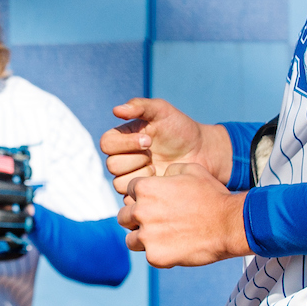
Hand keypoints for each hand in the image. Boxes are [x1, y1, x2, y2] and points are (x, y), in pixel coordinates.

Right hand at [100, 98, 232, 195]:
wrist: (200, 152)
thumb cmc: (180, 128)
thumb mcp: (161, 111)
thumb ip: (139, 106)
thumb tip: (116, 110)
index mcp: (123, 138)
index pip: (106, 143)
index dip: (125, 143)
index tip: (149, 140)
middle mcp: (123, 158)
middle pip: (111, 165)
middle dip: (136, 159)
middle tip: (154, 155)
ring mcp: (131, 177)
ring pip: (118, 183)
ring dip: (141, 175)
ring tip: (158, 169)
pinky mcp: (140, 194)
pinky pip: (129, 199)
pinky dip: (146, 190)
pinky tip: (160, 180)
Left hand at [118, 162, 250, 267]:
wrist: (230, 225)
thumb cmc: (213, 196)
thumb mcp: (192, 170)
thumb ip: (169, 171)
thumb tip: (162, 176)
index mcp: (146, 188)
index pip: (130, 191)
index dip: (143, 196)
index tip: (156, 202)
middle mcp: (141, 211)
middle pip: (124, 216)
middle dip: (136, 219)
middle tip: (155, 222)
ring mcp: (146, 236)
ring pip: (131, 239)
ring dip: (143, 238)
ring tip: (163, 238)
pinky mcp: (155, 257)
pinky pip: (148, 256)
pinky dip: (159, 253)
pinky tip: (176, 248)